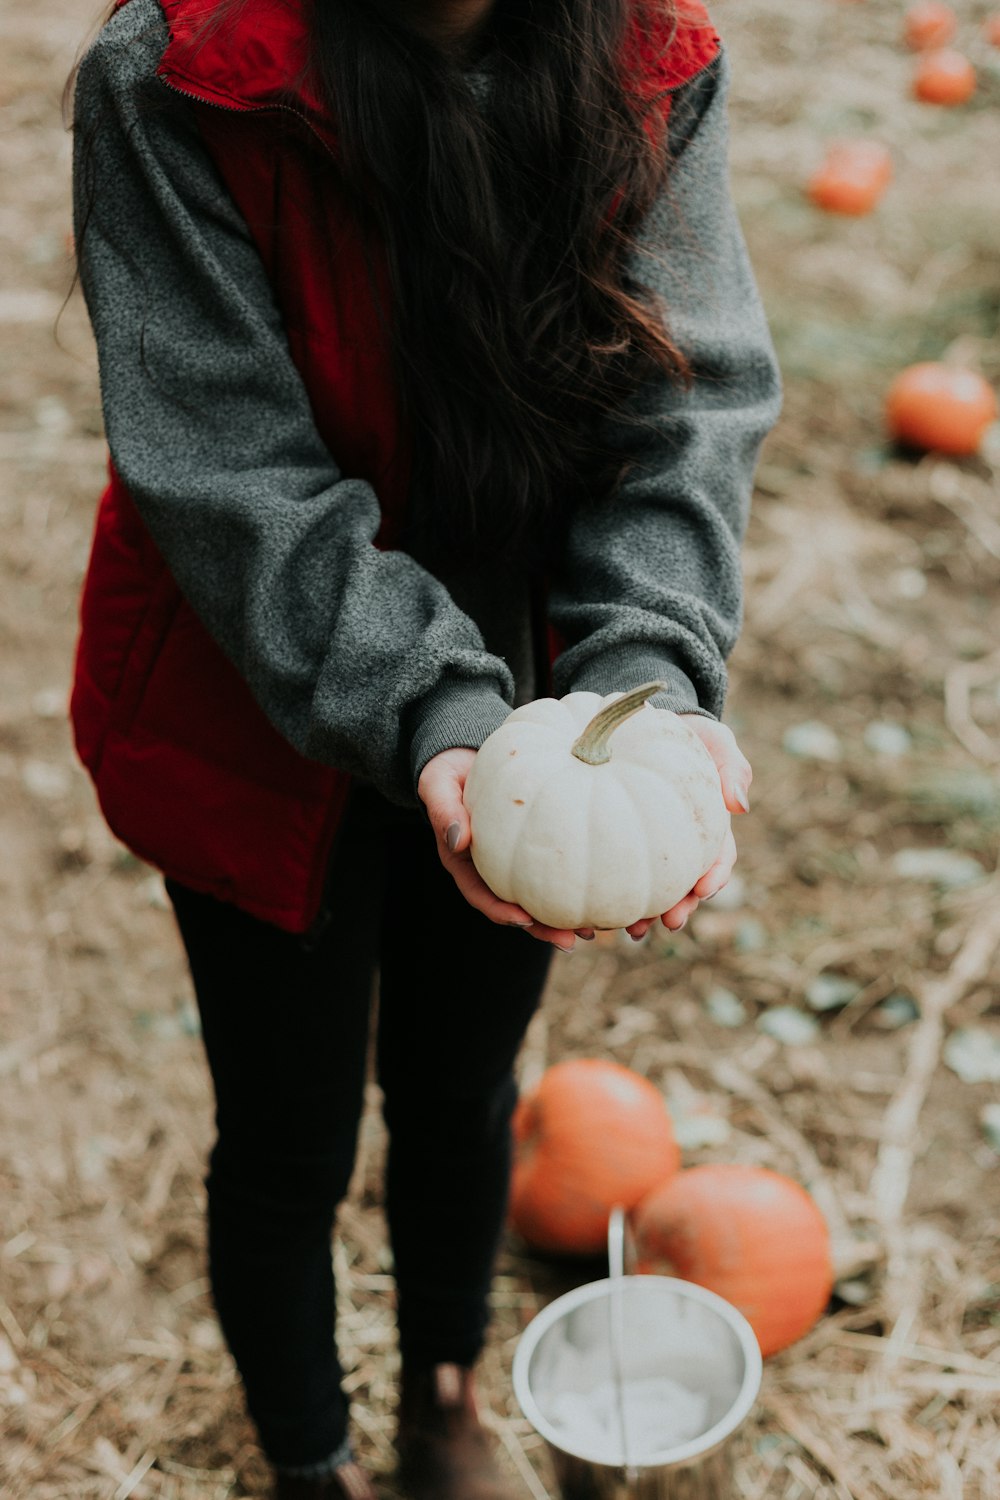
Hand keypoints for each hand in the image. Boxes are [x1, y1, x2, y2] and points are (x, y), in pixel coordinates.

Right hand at [417, 747, 582, 952]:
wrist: (467, 753)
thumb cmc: (449, 769)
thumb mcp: (438, 784)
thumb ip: (444, 810)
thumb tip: (457, 840)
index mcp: (464, 861)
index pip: (481, 895)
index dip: (501, 911)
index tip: (524, 921)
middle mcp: (490, 867)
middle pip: (516, 906)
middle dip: (543, 928)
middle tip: (570, 941)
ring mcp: (514, 859)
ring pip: (539, 895)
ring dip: (563, 916)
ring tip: (591, 929)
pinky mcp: (534, 845)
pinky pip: (553, 869)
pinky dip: (575, 881)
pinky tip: (601, 889)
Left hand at [624, 716, 751, 941]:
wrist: (643, 723)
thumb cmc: (687, 733)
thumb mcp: (715, 741)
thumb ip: (732, 766)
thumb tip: (741, 805)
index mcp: (710, 828)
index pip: (719, 858)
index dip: (714, 876)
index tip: (703, 888)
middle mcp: (682, 845)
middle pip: (686, 885)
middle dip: (681, 907)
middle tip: (670, 921)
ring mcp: (650, 846)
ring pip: (651, 889)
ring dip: (646, 913)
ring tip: (634, 929)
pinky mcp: (619, 844)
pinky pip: (614, 874)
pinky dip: (609, 895)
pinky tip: (596, 911)